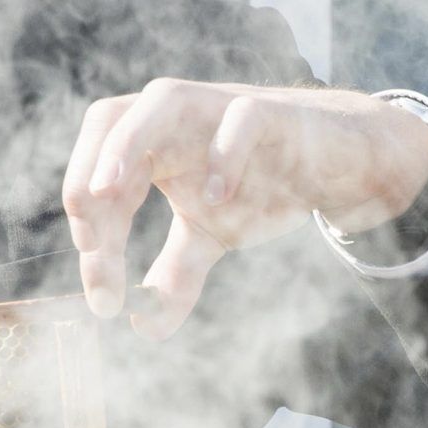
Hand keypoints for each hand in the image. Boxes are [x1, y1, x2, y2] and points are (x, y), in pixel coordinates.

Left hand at [62, 81, 427, 338]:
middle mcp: (175, 116)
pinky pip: (242, 118)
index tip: (94, 271)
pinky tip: (218, 200)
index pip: (99, 169)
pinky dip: (225, 154)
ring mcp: (220, 107)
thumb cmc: (263, 184)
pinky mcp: (272, 112)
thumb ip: (175, 275)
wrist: (342, 161)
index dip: (85, 216)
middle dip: (86, 171)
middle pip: (109, 118)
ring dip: (127, 143)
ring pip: (161, 99)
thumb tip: (143, 328)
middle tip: (87, 235)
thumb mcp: (211, 234)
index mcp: (152, 142)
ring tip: (111, 192)